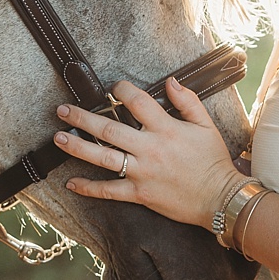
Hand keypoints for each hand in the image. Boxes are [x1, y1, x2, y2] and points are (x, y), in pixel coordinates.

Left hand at [53, 76, 244, 228]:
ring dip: (78, 147)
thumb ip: (187, 101)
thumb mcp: (206, 125)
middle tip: (63, 110)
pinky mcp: (140, 194)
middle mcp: (150, 149)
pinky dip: (89, 188)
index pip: (137, 102)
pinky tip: (71, 182)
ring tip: (58, 138)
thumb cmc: (213, 161)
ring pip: (103, 158)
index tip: (113, 87)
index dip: (121, 90)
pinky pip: (109, 191)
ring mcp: (142, 173)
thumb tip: (170, 81)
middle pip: (109, 129)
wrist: (220, 198)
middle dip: (83, 118)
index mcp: (166, 129)